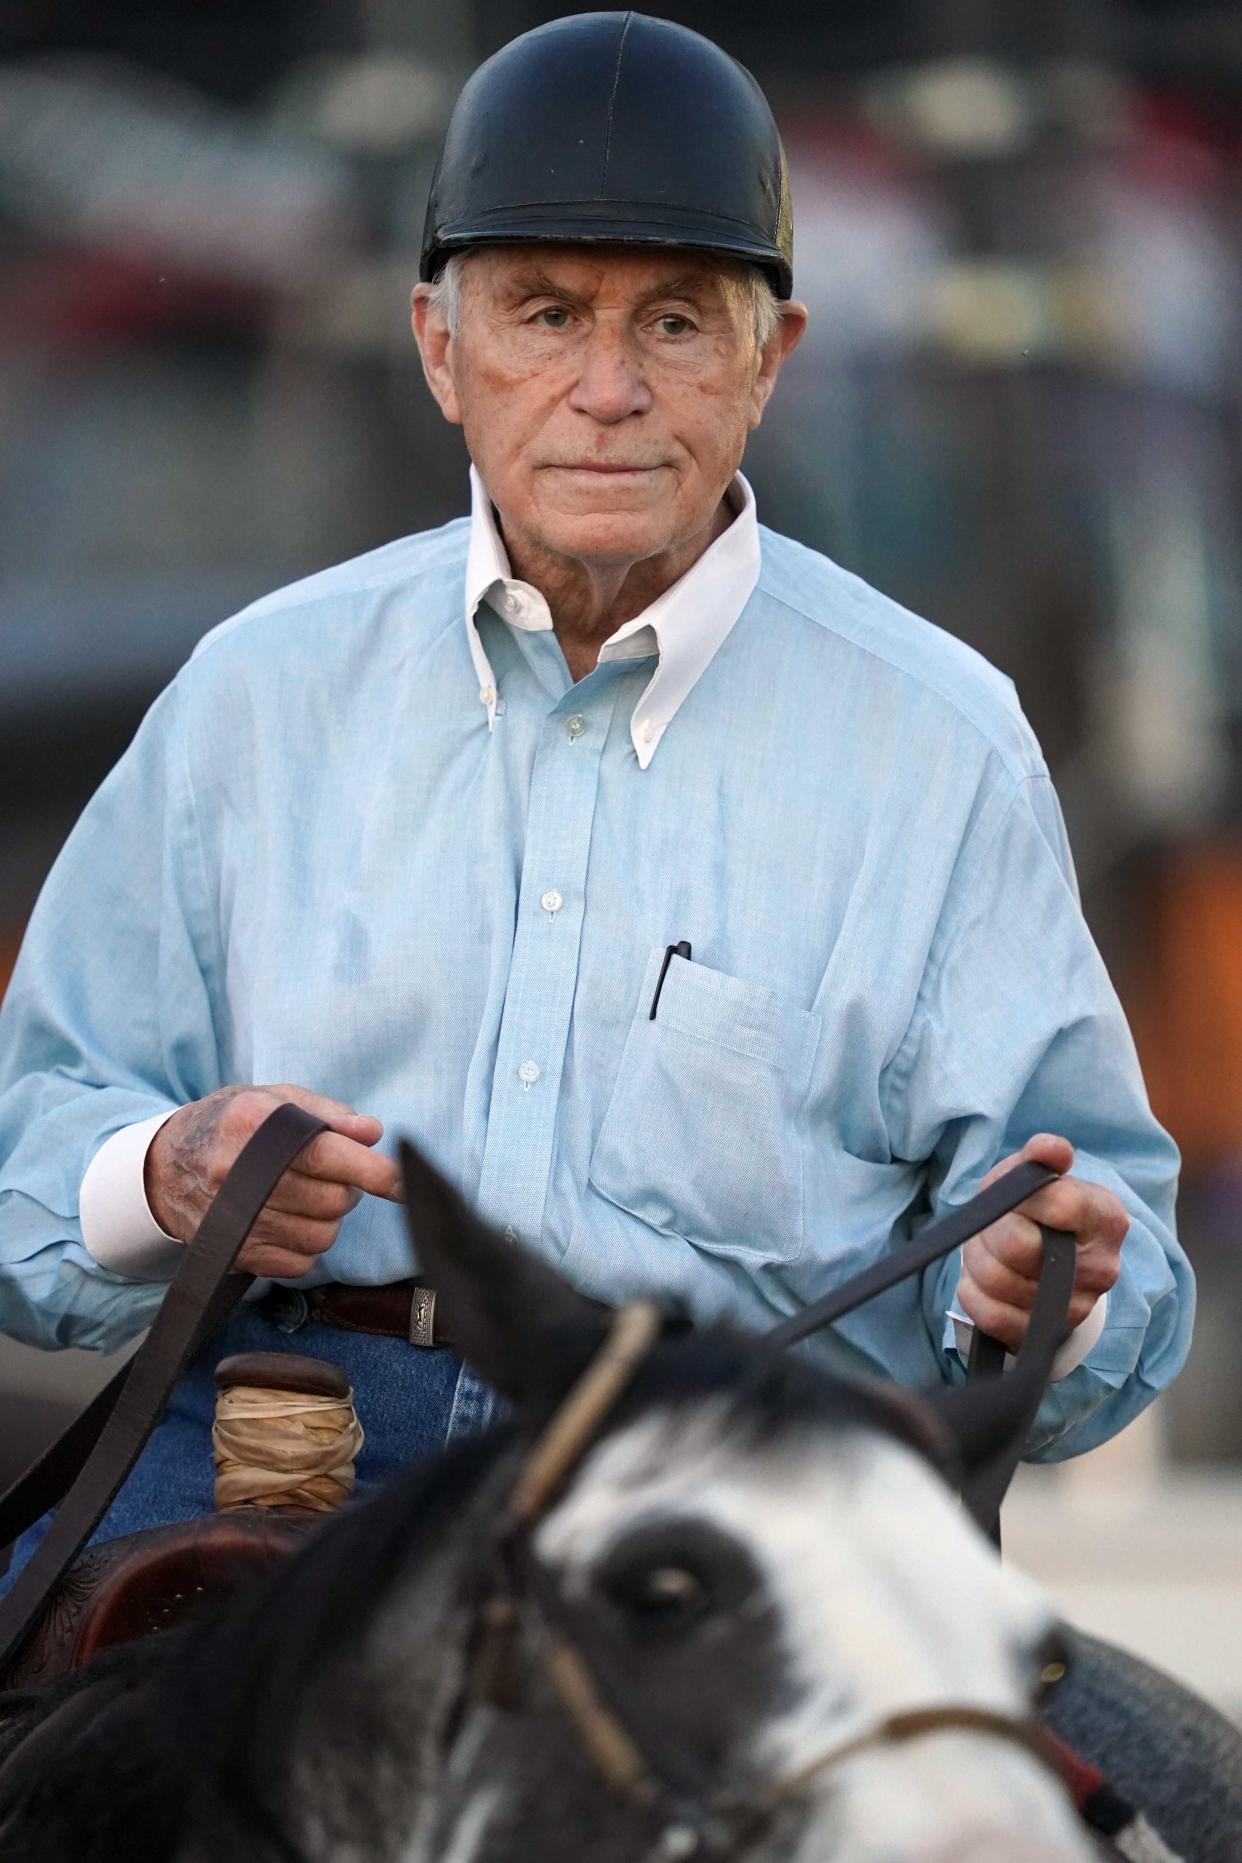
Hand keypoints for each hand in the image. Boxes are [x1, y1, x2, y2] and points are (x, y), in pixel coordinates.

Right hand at [145, 1084, 401, 1278]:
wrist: (164, 1169)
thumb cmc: (230, 1126)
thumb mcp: (273, 1098)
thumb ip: (328, 1113)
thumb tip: (372, 1133)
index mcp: (255, 1125)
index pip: (328, 1155)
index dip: (375, 1171)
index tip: (406, 1183)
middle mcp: (242, 1175)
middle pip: (335, 1199)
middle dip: (346, 1187)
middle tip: (323, 1172)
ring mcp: (237, 1220)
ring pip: (324, 1234)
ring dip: (327, 1217)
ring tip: (301, 1194)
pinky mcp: (237, 1254)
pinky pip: (303, 1261)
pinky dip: (306, 1243)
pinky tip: (285, 1218)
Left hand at [955, 1133, 1127, 1352]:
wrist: (1050, 1264)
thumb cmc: (1039, 1211)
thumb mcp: (1039, 1176)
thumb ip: (1041, 1157)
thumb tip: (1050, 1149)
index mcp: (1106, 1219)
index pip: (1059, 1205)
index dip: (1021, 1197)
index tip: (1014, 1195)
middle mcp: (1101, 1269)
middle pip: (1018, 1246)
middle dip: (991, 1230)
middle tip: (992, 1224)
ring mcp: (1075, 1308)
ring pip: (997, 1281)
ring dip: (977, 1259)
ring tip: (988, 1248)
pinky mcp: (1044, 1335)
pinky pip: (990, 1316)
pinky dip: (974, 1292)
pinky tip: (981, 1279)